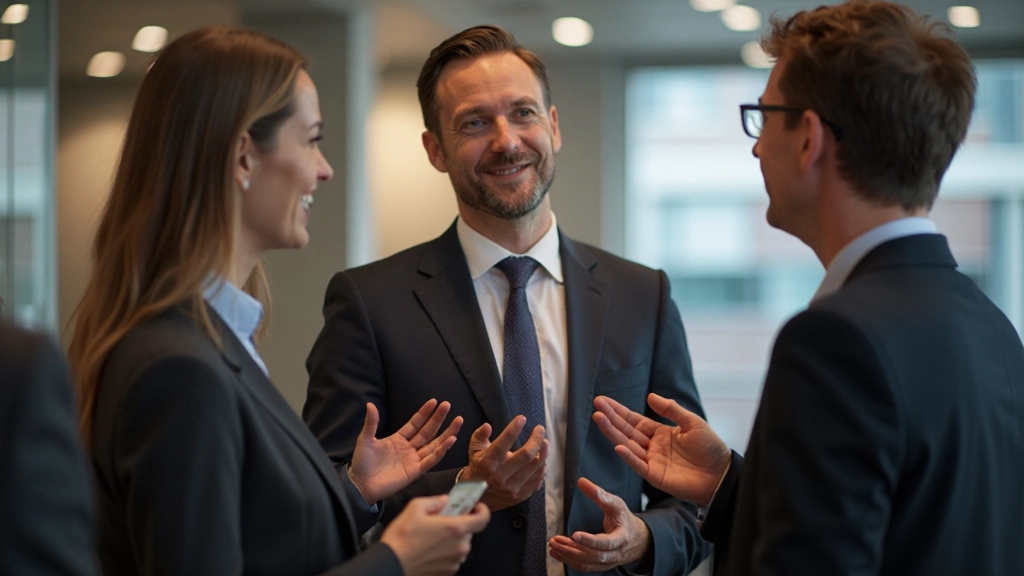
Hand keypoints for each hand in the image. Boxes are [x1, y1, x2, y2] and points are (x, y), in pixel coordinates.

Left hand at [349, 399, 462, 503]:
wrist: (360, 485)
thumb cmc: (361, 464)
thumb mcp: (365, 440)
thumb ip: (371, 423)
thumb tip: (370, 405)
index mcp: (398, 439)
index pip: (415, 423)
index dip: (424, 413)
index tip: (434, 401)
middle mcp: (409, 448)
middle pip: (428, 431)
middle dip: (438, 419)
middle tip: (448, 405)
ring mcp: (413, 460)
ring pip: (434, 444)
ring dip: (447, 433)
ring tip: (458, 421)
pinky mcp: (415, 472)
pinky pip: (431, 460)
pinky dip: (442, 451)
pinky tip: (450, 440)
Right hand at [380, 495, 490, 575]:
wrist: (391, 563)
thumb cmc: (402, 537)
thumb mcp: (415, 508)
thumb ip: (435, 501)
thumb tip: (444, 500)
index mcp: (455, 528)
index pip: (483, 519)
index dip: (482, 511)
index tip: (476, 507)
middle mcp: (459, 547)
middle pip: (469, 532)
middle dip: (459, 524)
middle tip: (444, 520)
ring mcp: (454, 561)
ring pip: (460, 545)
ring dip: (452, 539)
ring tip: (433, 536)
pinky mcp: (447, 572)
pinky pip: (452, 557)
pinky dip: (446, 551)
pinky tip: (430, 548)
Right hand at [459, 416, 547, 511]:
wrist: (479, 497)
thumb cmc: (479, 469)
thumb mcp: (474, 451)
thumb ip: (479, 436)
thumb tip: (487, 426)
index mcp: (487, 463)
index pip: (502, 444)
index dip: (513, 430)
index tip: (522, 418)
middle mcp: (500, 477)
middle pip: (526, 455)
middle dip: (536, 439)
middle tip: (540, 429)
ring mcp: (511, 488)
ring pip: (535, 467)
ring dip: (543, 452)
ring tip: (545, 442)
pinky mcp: (520, 495)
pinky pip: (537, 479)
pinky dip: (542, 466)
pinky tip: (542, 457)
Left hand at [548, 478, 650, 571]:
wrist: (636, 539)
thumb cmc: (624, 518)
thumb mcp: (616, 504)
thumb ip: (599, 494)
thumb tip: (581, 481)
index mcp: (621, 538)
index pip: (606, 543)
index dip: (590, 540)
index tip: (574, 535)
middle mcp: (615, 554)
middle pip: (592, 555)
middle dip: (572, 549)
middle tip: (555, 540)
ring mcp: (608, 562)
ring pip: (586, 563)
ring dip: (567, 556)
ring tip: (552, 546)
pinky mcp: (600, 566)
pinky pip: (584, 567)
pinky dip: (569, 561)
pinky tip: (557, 553)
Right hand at [593, 394, 729, 506]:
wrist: (722, 474)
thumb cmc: (711, 448)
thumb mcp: (692, 422)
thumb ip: (671, 410)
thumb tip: (650, 396)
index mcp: (660, 433)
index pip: (634, 420)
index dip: (619, 411)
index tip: (602, 401)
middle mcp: (652, 446)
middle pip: (627, 431)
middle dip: (611, 418)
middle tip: (596, 407)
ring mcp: (652, 461)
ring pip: (627, 445)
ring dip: (613, 433)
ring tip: (599, 419)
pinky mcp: (655, 476)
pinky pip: (638, 464)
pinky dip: (627, 456)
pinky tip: (617, 445)